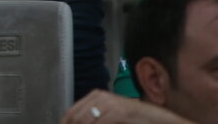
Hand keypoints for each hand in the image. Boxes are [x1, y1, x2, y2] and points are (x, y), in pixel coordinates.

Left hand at [61, 89, 185, 123]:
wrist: (153, 117)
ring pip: (85, 120)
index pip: (71, 111)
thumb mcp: (109, 116)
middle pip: (76, 117)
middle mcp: (100, 96)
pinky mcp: (117, 111)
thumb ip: (94, 118)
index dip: (65, 123)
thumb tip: (75, 122)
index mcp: (95, 95)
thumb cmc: (130, 119)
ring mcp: (109, 103)